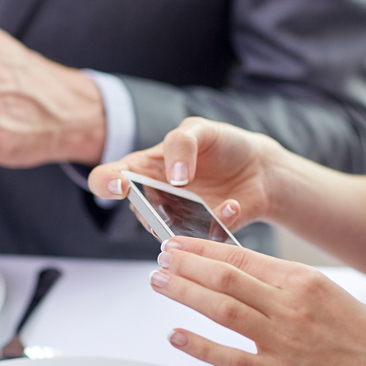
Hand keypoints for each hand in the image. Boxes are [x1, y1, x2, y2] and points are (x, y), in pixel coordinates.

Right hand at [88, 117, 286, 230]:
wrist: (260, 167)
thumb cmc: (222, 145)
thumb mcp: (200, 129)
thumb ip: (181, 143)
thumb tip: (174, 176)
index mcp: (144, 168)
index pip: (107, 179)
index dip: (105, 184)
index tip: (121, 185)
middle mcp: (155, 197)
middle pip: (138, 212)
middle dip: (151, 211)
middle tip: (170, 202)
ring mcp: (178, 218)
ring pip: (168, 231)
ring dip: (186, 220)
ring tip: (214, 202)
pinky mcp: (204, 233)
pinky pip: (205, 236)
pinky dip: (220, 220)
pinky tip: (232, 204)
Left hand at [150, 237, 365, 365]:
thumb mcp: (335, 295)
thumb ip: (292, 287)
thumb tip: (253, 279)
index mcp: (304, 280)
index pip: (241, 256)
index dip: (203, 248)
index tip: (181, 243)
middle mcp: (290, 305)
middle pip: (224, 276)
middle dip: (185, 264)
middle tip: (160, 257)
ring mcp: (282, 340)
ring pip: (220, 308)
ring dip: (184, 293)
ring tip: (159, 283)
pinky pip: (228, 356)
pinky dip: (197, 344)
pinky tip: (175, 335)